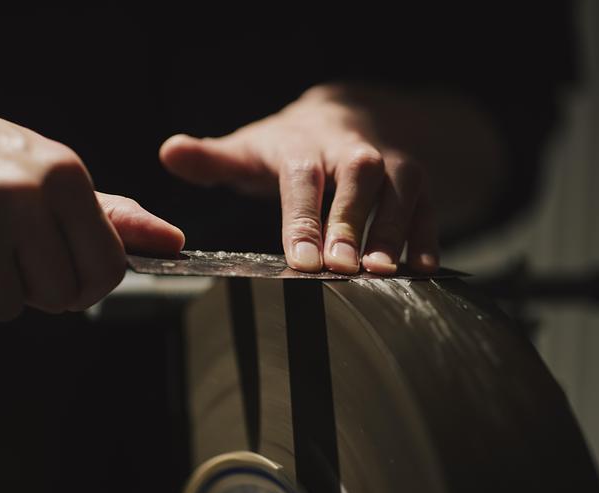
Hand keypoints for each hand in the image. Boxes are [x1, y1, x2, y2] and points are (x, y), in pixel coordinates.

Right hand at [0, 88, 183, 319]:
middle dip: (38, 290)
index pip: (109, 266)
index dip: (91, 287)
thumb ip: (111, 215)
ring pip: (8, 305)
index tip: (73, 281)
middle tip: (12, 257)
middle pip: (61, 294)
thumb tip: (174, 243)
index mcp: (64, 173)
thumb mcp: (48, 173)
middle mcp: (25, 189)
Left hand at [159, 84, 446, 274]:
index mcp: (305, 143)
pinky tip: (423, 271)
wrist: (347, 113)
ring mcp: (390, 162)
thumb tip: (170, 152)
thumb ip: (214, 158)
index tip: (300, 260)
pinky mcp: (417, 181)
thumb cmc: (291, 145)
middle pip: (357, 177)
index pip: (302, 176)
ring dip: (393, 230)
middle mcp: (352, 148)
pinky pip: (428, 205)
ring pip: (400, 188)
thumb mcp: (251, 146)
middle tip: (342, 267)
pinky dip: (428, 236)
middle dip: (351, 221)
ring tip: (382, 273)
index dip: (302, 217)